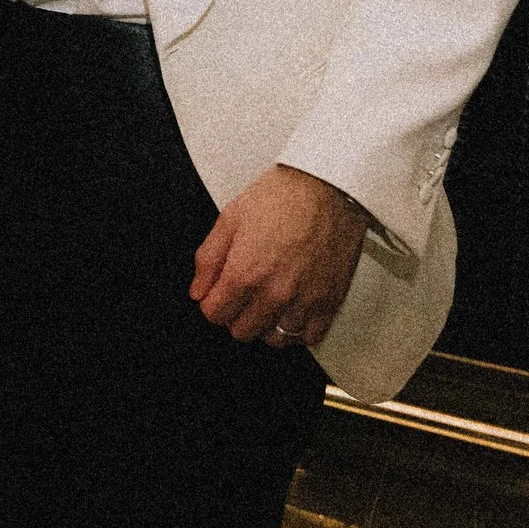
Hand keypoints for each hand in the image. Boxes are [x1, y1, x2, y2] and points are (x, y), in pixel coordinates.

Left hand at [190, 164, 368, 349]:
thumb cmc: (282, 197)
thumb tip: (198, 290)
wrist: (328, 187)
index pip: (214, 314)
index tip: (218, 293)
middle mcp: (274, 293)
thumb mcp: (230, 219)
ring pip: (275, 339)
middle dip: (236, 314)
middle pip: (242, 331)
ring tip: (268, 301)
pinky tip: (292, 309)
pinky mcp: (330, 302)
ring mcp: (304, 301)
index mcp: (245, 273)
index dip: (212, 303)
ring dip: (267, 324)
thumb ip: (208, 259)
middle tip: (243, 294)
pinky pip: (310, 337)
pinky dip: (298, 329)